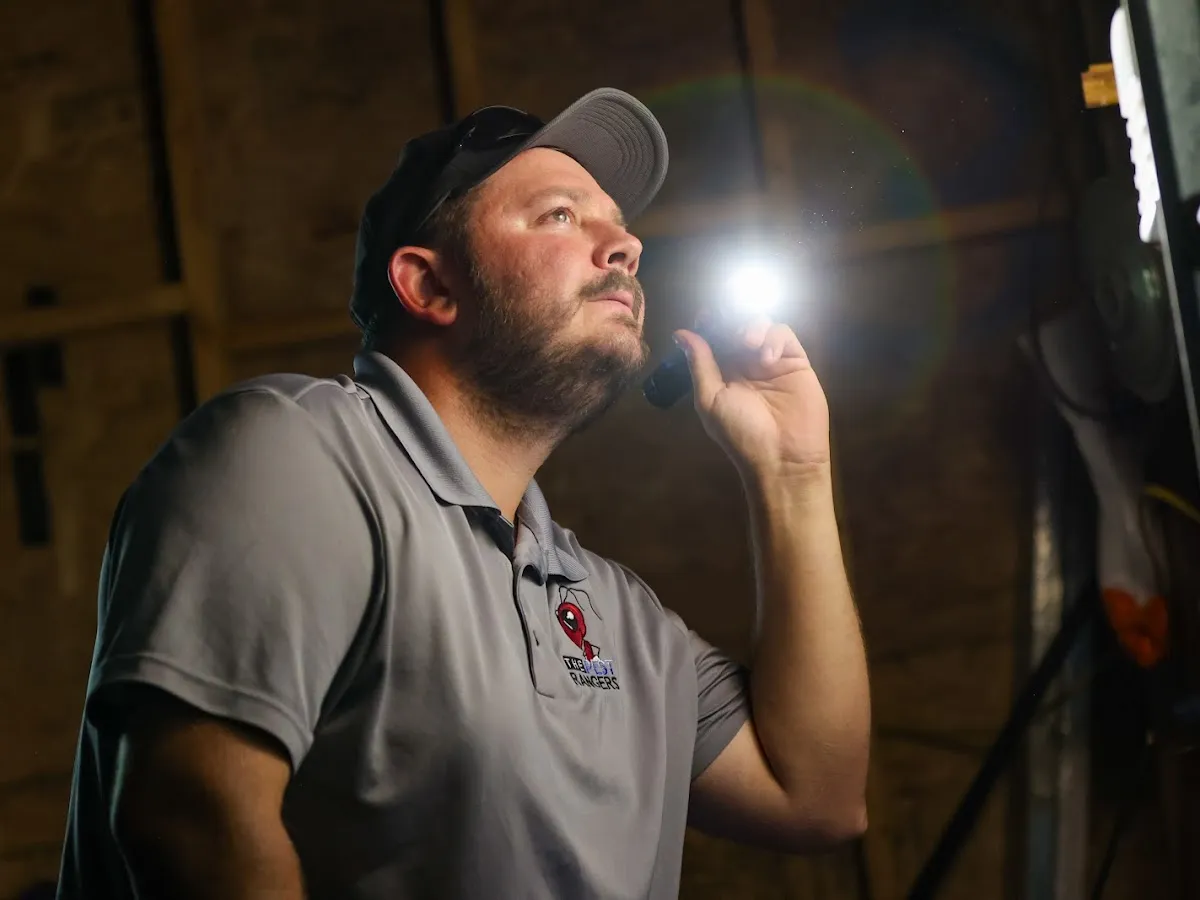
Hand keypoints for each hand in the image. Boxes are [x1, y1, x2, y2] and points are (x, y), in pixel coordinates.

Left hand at [674, 318, 829, 483]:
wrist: (782, 458)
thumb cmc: (741, 434)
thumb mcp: (711, 399)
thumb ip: (700, 364)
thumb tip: (681, 334)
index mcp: (722, 372)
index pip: (714, 336)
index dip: (709, 322)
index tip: (705, 315)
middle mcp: (746, 363)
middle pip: (737, 324)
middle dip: (731, 319)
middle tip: (728, 326)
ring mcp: (771, 360)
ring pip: (761, 323)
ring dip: (751, 325)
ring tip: (747, 343)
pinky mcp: (796, 361)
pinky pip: (783, 334)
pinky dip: (773, 338)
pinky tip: (766, 358)